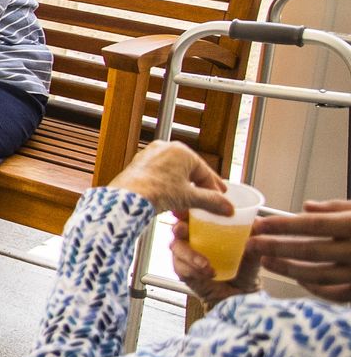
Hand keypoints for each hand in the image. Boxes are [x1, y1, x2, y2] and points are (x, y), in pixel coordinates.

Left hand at [108, 141, 231, 221]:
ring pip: (174, 174)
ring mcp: (149, 155)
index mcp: (181, 151)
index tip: (221, 197)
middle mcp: (165, 148)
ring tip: (189, 205)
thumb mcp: (189, 198)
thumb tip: (228, 208)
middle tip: (209, 199)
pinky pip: (160, 176)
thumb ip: (212, 202)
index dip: (214, 187)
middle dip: (199, 188)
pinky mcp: (138, 164)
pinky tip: (171, 201)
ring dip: (184, 190)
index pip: (204, 171)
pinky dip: (169, 187)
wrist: (127, 198)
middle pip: (189, 171)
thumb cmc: (157, 193)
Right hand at [170, 215, 261, 305]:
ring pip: (176, 247)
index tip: (185, 208)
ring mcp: (185, 254)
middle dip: (179, 227)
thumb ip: (254, 233)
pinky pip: (179, 266)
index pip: (192, 212)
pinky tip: (206, 273)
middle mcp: (192, 237)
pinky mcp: (183, 270)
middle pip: (177, 226)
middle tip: (183, 230)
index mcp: (206, 226)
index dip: (185, 208)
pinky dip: (192, 269)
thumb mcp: (254, 246)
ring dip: (189, 254)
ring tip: (205, 264)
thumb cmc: (246, 266)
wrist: (243, 292)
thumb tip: (257, 222)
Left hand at [249, 200, 350, 301]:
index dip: (284, 226)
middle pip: (310, 252)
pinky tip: (298, 280)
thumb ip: (335, 208)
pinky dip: (314, 288)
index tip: (260, 224)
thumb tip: (307, 206)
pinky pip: (333, 293)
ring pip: (318, 276)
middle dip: (276, 248)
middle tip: (252, 244)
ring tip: (265, 261)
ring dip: (288, 269)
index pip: (314, 225)